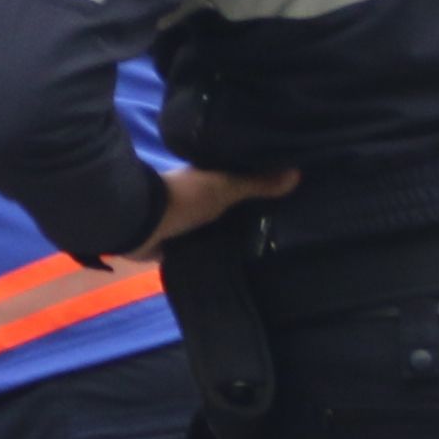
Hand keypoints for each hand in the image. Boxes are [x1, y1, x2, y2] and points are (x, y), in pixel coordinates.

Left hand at [140, 164, 297, 252]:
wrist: (141, 224)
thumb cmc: (184, 198)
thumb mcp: (225, 187)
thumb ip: (257, 183)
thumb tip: (297, 173)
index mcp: (207, 177)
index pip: (239, 178)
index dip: (260, 183)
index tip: (288, 194)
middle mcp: (198, 197)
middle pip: (231, 206)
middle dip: (250, 214)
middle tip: (286, 228)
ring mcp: (188, 221)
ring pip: (218, 228)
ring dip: (234, 235)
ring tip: (272, 250)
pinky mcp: (179, 245)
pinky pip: (205, 248)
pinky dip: (218, 253)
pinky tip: (242, 265)